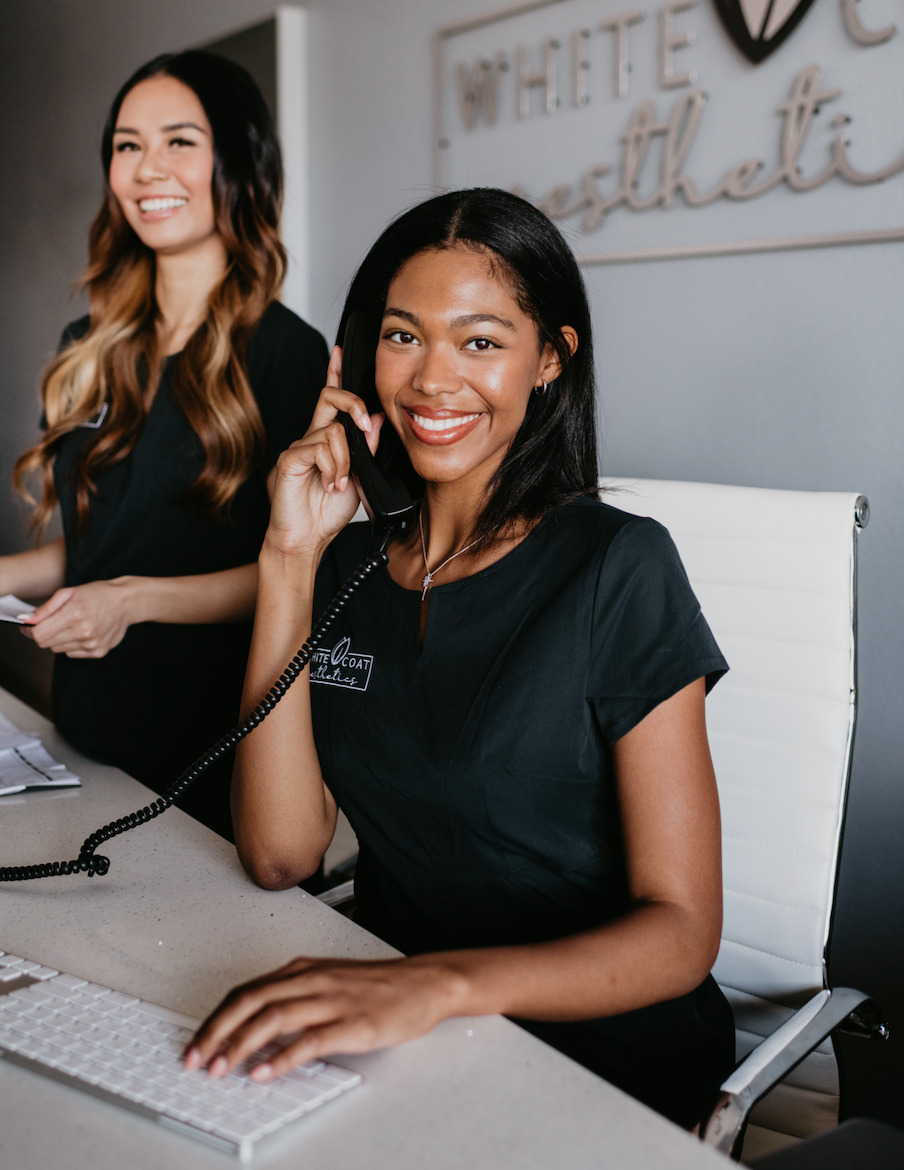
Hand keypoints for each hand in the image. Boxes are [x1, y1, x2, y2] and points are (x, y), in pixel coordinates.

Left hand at [22, 579, 134, 657]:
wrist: (126, 602)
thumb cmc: (98, 594)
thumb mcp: (69, 592)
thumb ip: (45, 608)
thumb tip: (26, 620)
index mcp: (74, 614)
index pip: (39, 634)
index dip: (29, 631)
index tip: (28, 627)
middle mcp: (83, 632)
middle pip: (46, 644)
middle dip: (44, 633)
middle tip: (52, 622)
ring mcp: (92, 644)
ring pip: (58, 649)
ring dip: (58, 639)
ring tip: (71, 625)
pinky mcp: (98, 652)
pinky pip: (72, 654)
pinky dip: (72, 644)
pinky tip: (82, 632)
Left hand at [184, 955, 460, 1081]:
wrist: (424, 983)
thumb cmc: (378, 985)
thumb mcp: (329, 980)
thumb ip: (294, 996)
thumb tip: (255, 1028)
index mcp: (303, 969)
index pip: (246, 991)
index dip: (215, 1018)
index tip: (195, 1043)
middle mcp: (312, 980)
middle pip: (250, 1001)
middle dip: (216, 1032)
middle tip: (196, 1059)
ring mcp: (332, 1001)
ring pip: (273, 1018)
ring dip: (240, 1045)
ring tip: (220, 1069)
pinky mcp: (352, 1024)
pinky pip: (309, 1041)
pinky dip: (281, 1058)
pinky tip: (264, 1073)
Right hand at [265, 346, 382, 556]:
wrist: (305, 541)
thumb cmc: (326, 514)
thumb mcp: (358, 479)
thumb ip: (366, 450)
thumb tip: (375, 420)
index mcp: (326, 441)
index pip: (331, 400)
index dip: (335, 374)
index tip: (340, 350)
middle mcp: (311, 438)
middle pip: (329, 398)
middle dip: (353, 403)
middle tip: (366, 425)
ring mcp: (298, 447)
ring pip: (333, 432)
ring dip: (345, 461)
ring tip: (339, 485)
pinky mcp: (289, 460)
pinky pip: (318, 449)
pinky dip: (332, 469)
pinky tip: (329, 487)